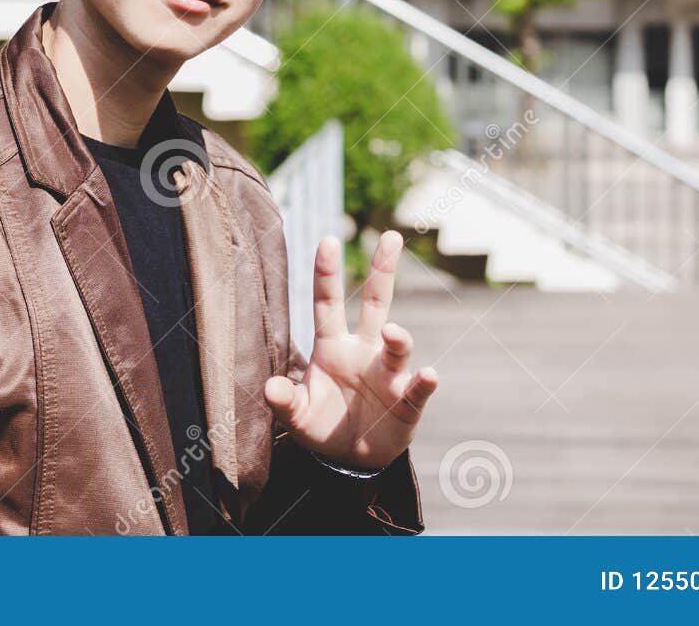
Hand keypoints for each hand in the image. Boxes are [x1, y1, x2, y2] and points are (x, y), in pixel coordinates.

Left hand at [262, 230, 438, 470]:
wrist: (351, 461)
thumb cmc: (322, 426)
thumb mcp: (297, 416)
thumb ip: (284, 401)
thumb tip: (270, 387)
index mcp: (333, 347)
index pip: (329, 304)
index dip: (327, 274)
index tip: (327, 240)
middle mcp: (364, 352)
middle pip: (377, 304)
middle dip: (383, 271)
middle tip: (391, 237)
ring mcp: (388, 375)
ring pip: (397, 347)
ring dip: (398, 339)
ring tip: (395, 335)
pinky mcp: (406, 403)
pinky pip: (417, 389)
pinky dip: (424, 383)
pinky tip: (428, 376)